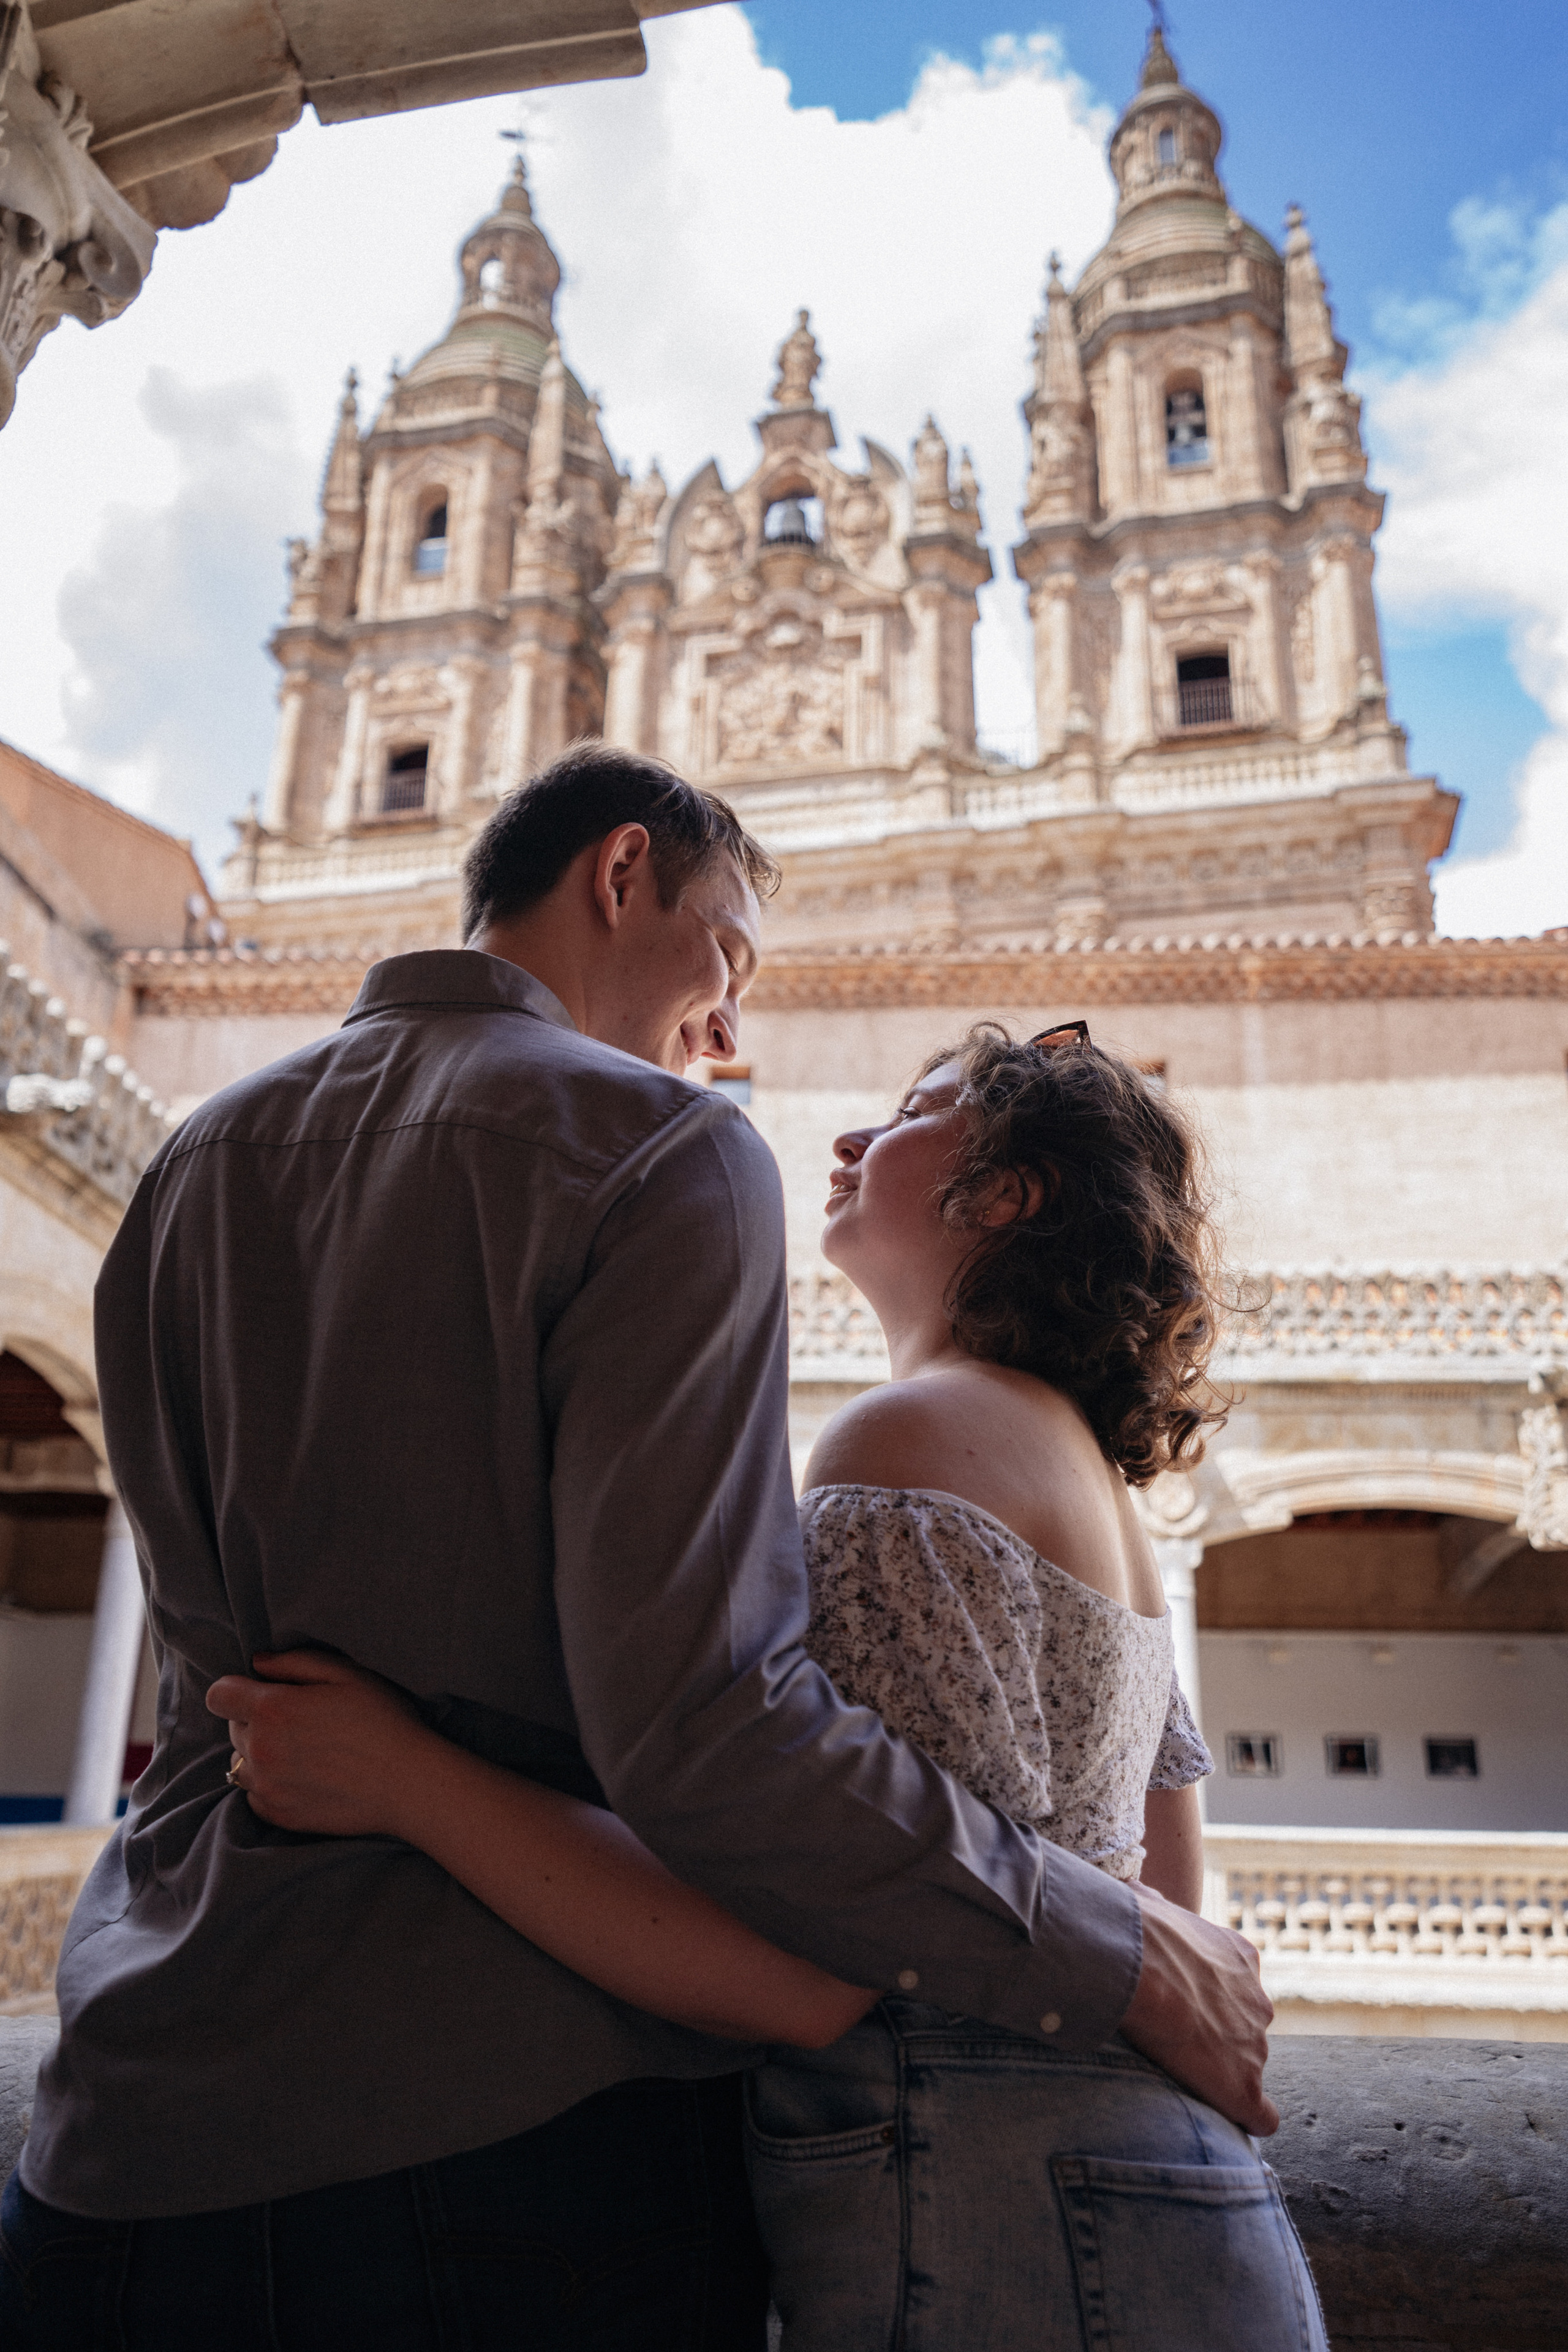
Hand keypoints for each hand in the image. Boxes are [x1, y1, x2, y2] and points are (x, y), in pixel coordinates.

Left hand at [205, 1649, 431, 1838]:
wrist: (407, 1782)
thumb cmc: (382, 1720)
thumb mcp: (346, 1674)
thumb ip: (295, 1662)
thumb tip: (258, 1663)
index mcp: (272, 1710)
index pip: (218, 1695)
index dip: (236, 1689)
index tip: (259, 1691)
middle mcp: (260, 1750)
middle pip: (233, 1728)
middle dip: (255, 1719)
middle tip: (298, 1720)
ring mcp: (267, 1787)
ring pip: (239, 1764)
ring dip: (259, 1753)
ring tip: (300, 1750)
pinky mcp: (279, 1815)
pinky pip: (254, 1795)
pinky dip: (269, 1784)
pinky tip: (304, 1776)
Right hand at [1118, 1880, 1278, 2136]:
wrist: (1140, 1965)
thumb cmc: (1137, 1930)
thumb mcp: (1148, 1903)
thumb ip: (1154, 1905)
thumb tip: (1137, 1894)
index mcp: (1240, 1957)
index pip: (1235, 1985)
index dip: (1207, 1999)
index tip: (1178, 2004)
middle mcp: (1258, 2001)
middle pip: (1245, 2027)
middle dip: (1217, 2035)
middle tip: (1174, 2038)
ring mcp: (1255, 2045)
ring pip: (1247, 2066)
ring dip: (1220, 2071)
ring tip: (1180, 2075)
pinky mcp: (1244, 2086)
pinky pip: (1261, 2116)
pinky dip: (1246, 2117)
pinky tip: (1228, 2119)